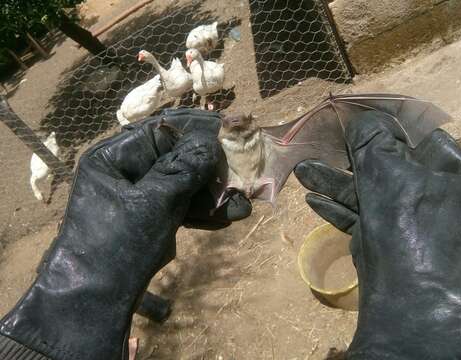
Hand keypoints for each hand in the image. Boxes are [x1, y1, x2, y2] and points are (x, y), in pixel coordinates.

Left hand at [0, 109, 250, 359]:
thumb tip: (209, 141)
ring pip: (181, 187)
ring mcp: (139, 198)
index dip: (195, 134)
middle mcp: (125, 173)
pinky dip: (201, 213)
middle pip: (175, 160)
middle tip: (241, 177)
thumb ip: (183, 169)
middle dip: (209, 172)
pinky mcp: (149, 220)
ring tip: (242, 205)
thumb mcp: (154, 202)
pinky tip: (227, 217)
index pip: (160, 133)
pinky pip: (179, 208)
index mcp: (114, 158)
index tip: (228, 135)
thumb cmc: (118, 243)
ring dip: (211, 197)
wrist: (94, 303)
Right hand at [295, 117, 460, 358]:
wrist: (406, 301)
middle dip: (349, 151)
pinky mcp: (386, 238)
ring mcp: (408, 218)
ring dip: (334, 179)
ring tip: (302, 169)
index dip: (383, 117)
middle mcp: (433, 193)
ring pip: (367, 189)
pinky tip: (312, 198)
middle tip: (322, 137)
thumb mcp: (389, 172)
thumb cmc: (407, 225)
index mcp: (451, 172)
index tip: (352, 108)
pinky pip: (360, 214)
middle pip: (387, 160)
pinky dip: (337, 206)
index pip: (417, 130)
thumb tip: (362, 118)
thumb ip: (372, 139)